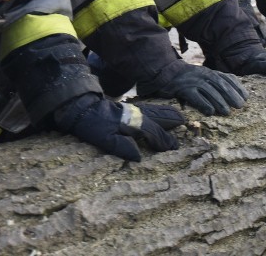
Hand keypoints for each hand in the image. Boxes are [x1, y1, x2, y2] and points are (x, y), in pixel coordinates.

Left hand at [53, 93, 184, 160]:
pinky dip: (157, 108)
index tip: (174, 148)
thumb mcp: (104, 140)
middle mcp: (135, 114)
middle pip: (158, 116)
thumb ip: (122, 147)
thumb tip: (139, 156)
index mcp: (132, 123)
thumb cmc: (92, 126)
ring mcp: (131, 109)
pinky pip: (147, 107)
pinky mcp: (126, 107)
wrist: (80, 107)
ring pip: (154, 110)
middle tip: (184, 123)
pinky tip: (157, 111)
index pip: (153, 132)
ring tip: (178, 115)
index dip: (164, 140)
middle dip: (171, 120)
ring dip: (166, 113)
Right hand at [137, 62, 246, 115]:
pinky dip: (203, 104)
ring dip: (219, 101)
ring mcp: (193, 81)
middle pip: (220, 84)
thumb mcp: (204, 77)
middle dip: (231, 95)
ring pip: (209, 90)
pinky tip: (209, 112)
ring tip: (227, 112)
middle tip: (239, 106)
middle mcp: (203, 74)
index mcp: (210, 72)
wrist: (166, 73)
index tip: (246, 97)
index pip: (227, 78)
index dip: (238, 87)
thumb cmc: (188, 79)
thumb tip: (234, 96)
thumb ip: (217, 83)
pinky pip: (195, 96)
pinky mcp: (183, 88)